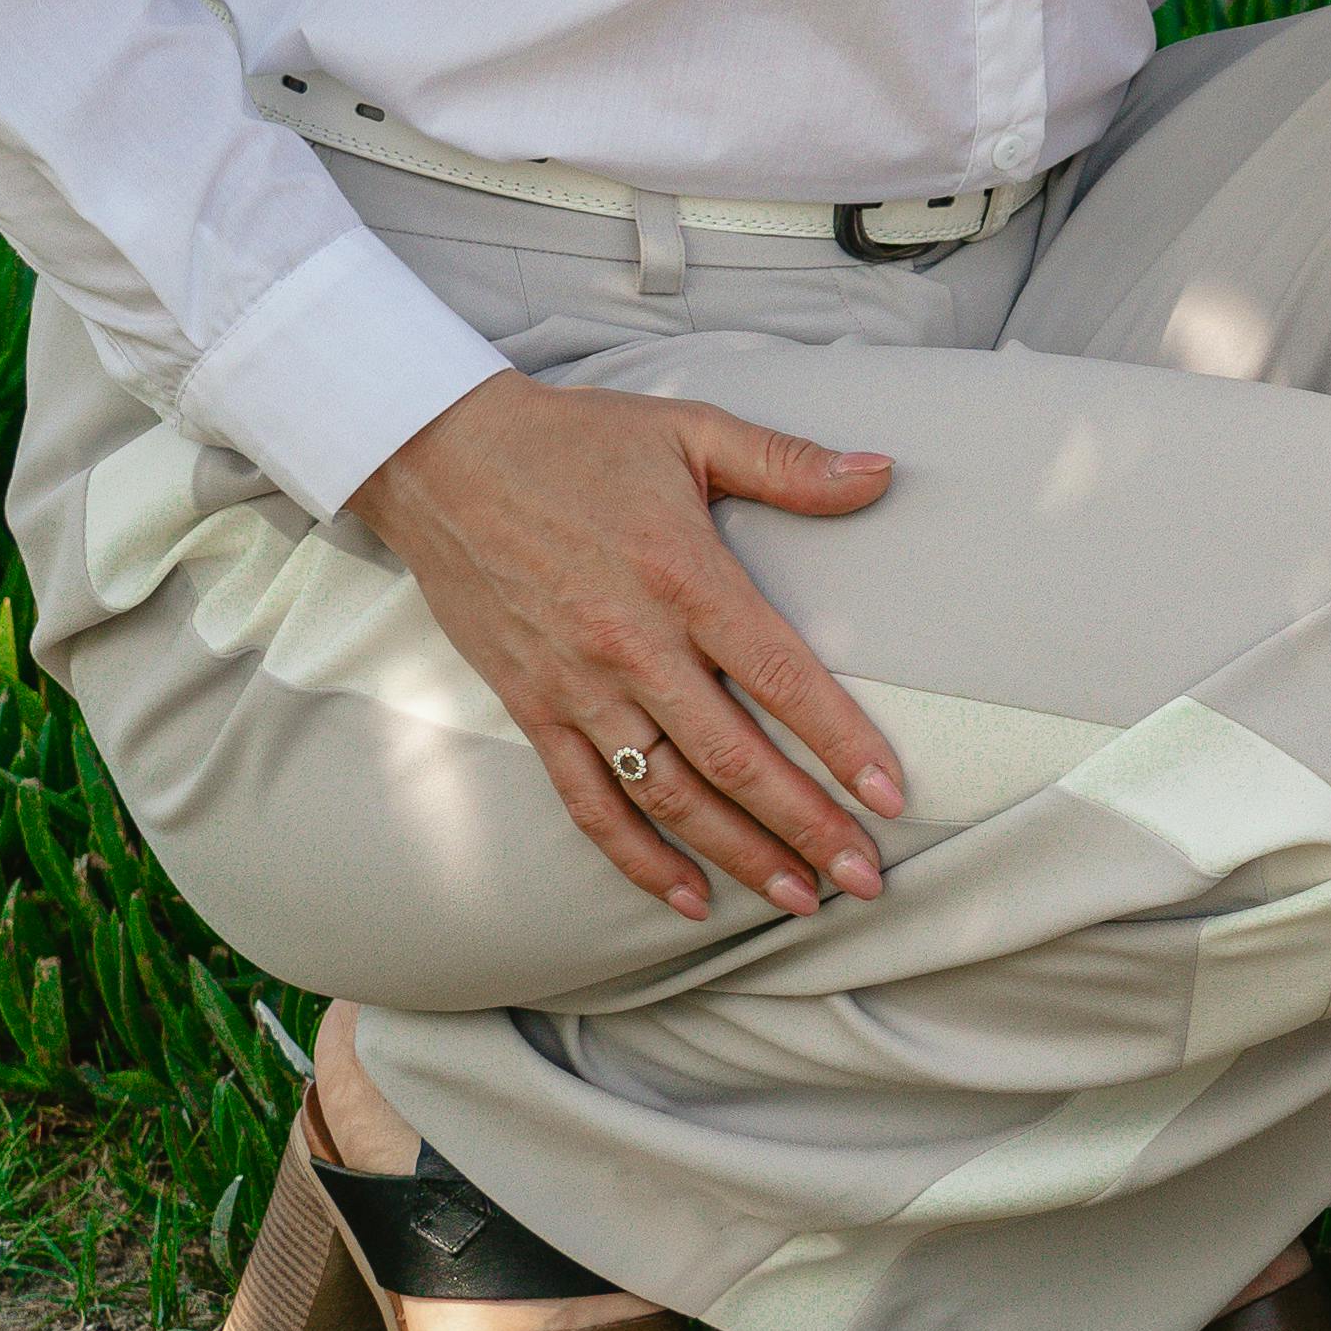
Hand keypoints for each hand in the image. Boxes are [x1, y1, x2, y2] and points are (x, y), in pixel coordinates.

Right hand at [345, 374, 912, 920]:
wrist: (440, 457)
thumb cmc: (575, 441)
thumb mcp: (690, 431)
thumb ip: (788, 464)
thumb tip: (882, 474)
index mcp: (685, 578)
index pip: (780, 679)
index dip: (841, 743)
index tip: (890, 797)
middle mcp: (634, 646)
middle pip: (735, 759)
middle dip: (807, 827)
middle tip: (865, 879)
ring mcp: (578, 687)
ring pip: (669, 796)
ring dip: (738, 855)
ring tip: (798, 899)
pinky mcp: (532, 709)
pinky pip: (589, 802)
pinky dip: (638, 858)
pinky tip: (686, 898)